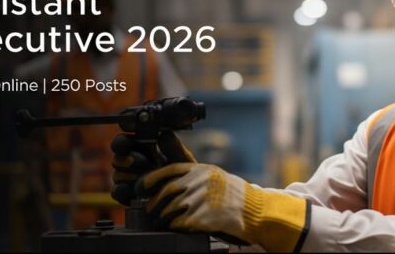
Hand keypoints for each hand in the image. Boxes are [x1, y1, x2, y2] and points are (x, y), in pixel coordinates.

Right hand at [111, 131, 194, 204]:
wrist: (185, 198)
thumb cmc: (183, 174)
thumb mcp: (183, 160)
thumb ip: (174, 148)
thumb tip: (163, 135)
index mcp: (141, 148)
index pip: (123, 142)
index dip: (121, 143)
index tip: (125, 144)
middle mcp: (130, 162)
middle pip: (117, 158)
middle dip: (129, 160)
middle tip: (145, 162)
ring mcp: (127, 179)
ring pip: (117, 175)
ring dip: (129, 176)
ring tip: (146, 178)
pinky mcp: (126, 195)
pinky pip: (117, 191)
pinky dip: (123, 190)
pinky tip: (134, 191)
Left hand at [138, 163, 309, 251]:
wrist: (253, 210)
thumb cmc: (232, 193)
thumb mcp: (212, 175)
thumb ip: (191, 172)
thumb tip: (165, 167)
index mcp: (200, 169)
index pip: (168, 170)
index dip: (150, 179)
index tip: (140, 188)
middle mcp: (199, 181)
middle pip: (166, 192)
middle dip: (154, 204)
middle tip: (151, 212)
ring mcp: (201, 199)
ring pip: (170, 209)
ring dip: (162, 218)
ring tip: (162, 222)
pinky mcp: (204, 217)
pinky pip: (180, 223)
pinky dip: (174, 227)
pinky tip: (176, 228)